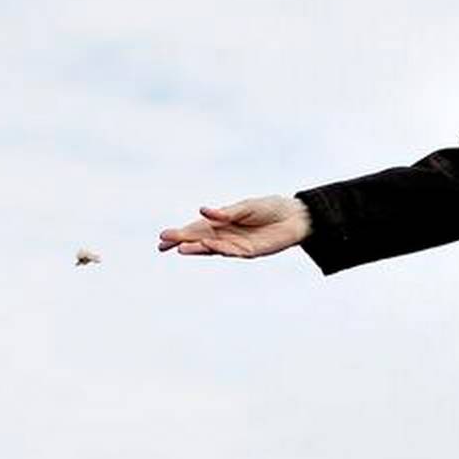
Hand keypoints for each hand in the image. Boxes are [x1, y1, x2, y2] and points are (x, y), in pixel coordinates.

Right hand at [157, 195, 310, 257]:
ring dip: (196, 248)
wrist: (296, 216)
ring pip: (212, 249)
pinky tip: (206, 245)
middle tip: (163, 244)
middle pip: (199, 240)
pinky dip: (218, 248)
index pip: (197, 229)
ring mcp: (236, 246)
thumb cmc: (270, 208)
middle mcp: (226, 236)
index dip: (180, 234)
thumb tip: (203, 211)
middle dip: (182, 242)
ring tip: (180, 248)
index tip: (163, 237)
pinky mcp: (249, 253)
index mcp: (222, 222)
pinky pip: (230, 252)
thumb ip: (225, 212)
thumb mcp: (245, 206)